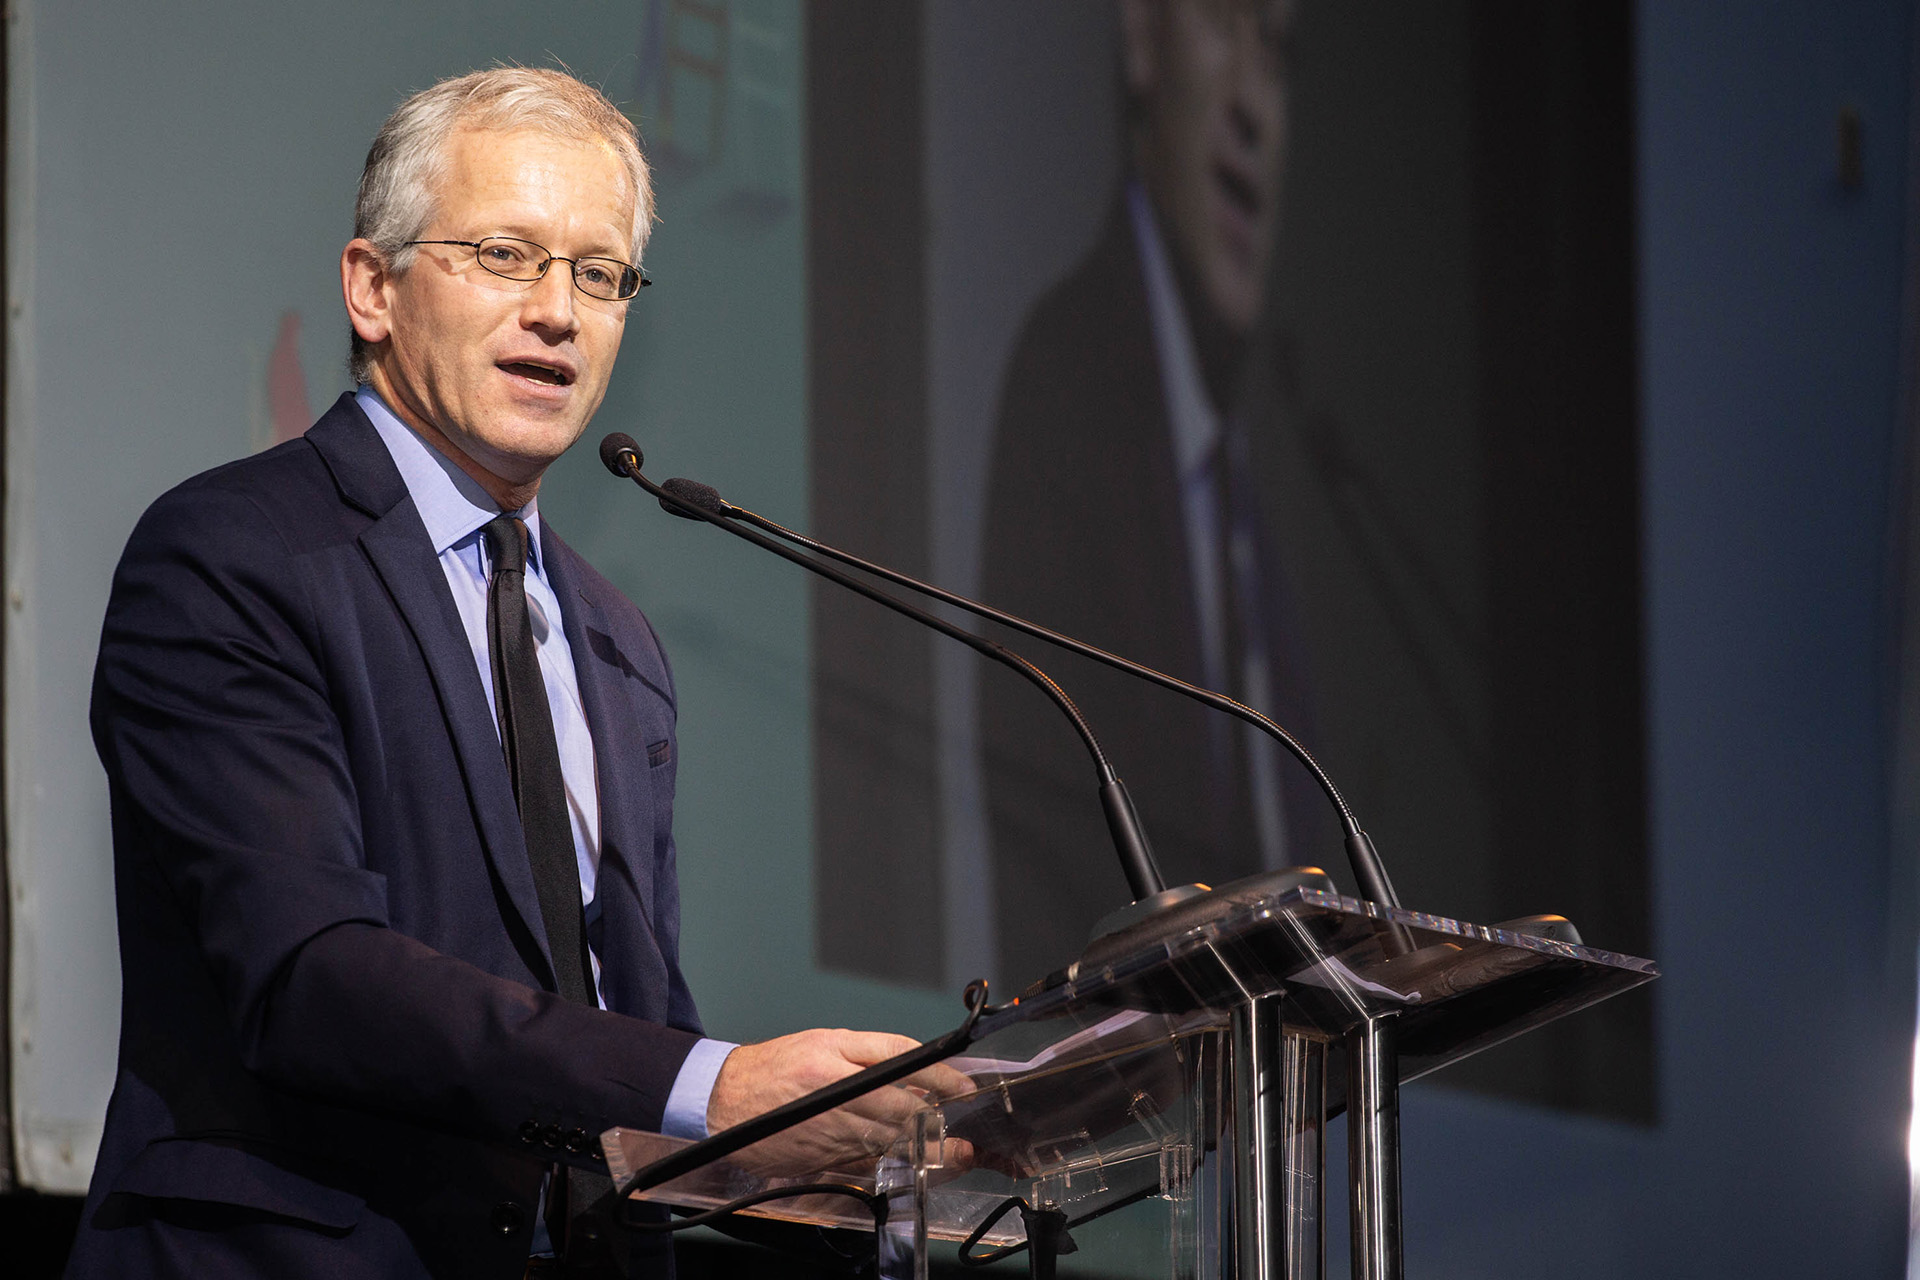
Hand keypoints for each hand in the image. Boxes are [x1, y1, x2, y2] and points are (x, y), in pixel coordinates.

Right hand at [706, 1028, 973, 1175]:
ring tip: (938, 1140)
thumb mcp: (823, 1042)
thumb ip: (871, 1053)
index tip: (962, 1084)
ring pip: (887, 1139)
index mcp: (832, 1057)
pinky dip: (886, 1156)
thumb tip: (915, 1070)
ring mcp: (826, 1131)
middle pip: (900, 1107)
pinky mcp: (820, 1158)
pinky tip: (895, 1151)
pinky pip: (865, 1160)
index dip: (938, 1074)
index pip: (900, 1060)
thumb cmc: (776, 1066)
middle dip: (934, 1116)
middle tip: (953, 1119)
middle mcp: (832, 1095)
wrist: (725, 1101)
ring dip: (917, 1141)